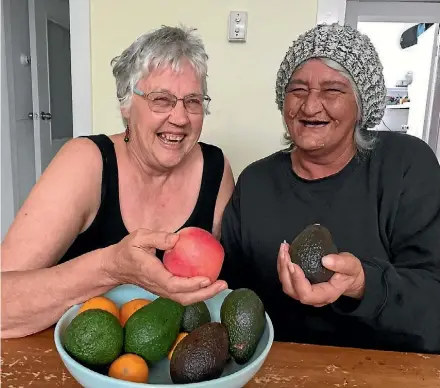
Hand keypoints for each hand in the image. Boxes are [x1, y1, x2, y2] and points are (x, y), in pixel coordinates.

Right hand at [104, 228, 227, 304]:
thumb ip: (158, 237)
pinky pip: (182, 296)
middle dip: (205, 294)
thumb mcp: (138, 237)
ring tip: (221, 285)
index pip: (173, 284)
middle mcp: (158, 286)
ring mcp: (161, 291)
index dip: (191, 284)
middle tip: (223, 284)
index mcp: (152, 273)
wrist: (115, 267)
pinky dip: (197, 293)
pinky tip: (209, 283)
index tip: (207, 279)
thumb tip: (178, 239)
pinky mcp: (164, 290)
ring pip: (184, 300)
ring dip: (204, 295)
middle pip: (183, 298)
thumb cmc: (127, 250)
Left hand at [277, 242, 364, 306]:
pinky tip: (284, 252)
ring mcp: (304, 292)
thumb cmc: (349, 273)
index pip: (306, 294)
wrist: (349, 278)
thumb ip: (341, 263)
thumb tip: (325, 260)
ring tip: (283, 250)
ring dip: (281, 267)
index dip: (297, 280)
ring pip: (287, 284)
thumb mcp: (351, 265)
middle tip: (285, 252)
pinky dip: (283, 265)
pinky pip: (287, 278)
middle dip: (285, 271)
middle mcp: (313, 297)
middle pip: (292, 290)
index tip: (293, 264)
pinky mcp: (299, 285)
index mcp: (326, 294)